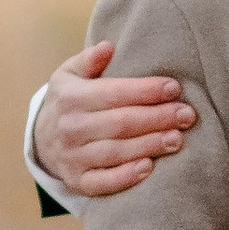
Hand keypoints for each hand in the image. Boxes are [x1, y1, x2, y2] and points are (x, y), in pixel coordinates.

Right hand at [35, 39, 196, 197]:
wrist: (42, 140)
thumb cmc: (68, 102)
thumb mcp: (69, 75)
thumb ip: (88, 60)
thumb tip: (108, 47)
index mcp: (70, 98)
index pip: (113, 93)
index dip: (146, 91)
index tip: (174, 88)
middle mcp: (70, 128)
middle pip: (120, 123)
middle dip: (157, 118)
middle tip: (186, 115)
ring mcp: (73, 157)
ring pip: (115, 152)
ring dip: (149, 145)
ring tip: (177, 139)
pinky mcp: (78, 182)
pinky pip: (102, 183)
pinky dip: (125, 177)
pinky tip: (148, 168)